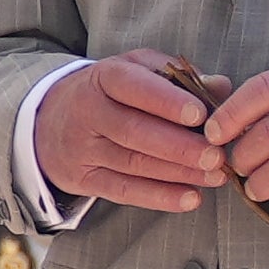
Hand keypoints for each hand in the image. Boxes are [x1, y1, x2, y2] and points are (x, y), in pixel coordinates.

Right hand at [31, 50, 225, 213]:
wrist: (48, 121)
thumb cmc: (109, 92)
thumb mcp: (137, 70)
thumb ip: (178, 76)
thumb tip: (220, 87)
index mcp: (104, 77)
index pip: (133, 87)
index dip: (166, 102)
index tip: (200, 115)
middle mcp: (88, 111)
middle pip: (133, 131)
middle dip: (179, 146)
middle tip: (216, 155)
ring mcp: (82, 148)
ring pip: (132, 163)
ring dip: (178, 173)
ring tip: (215, 176)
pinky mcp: (83, 178)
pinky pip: (123, 190)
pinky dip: (159, 197)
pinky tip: (190, 198)